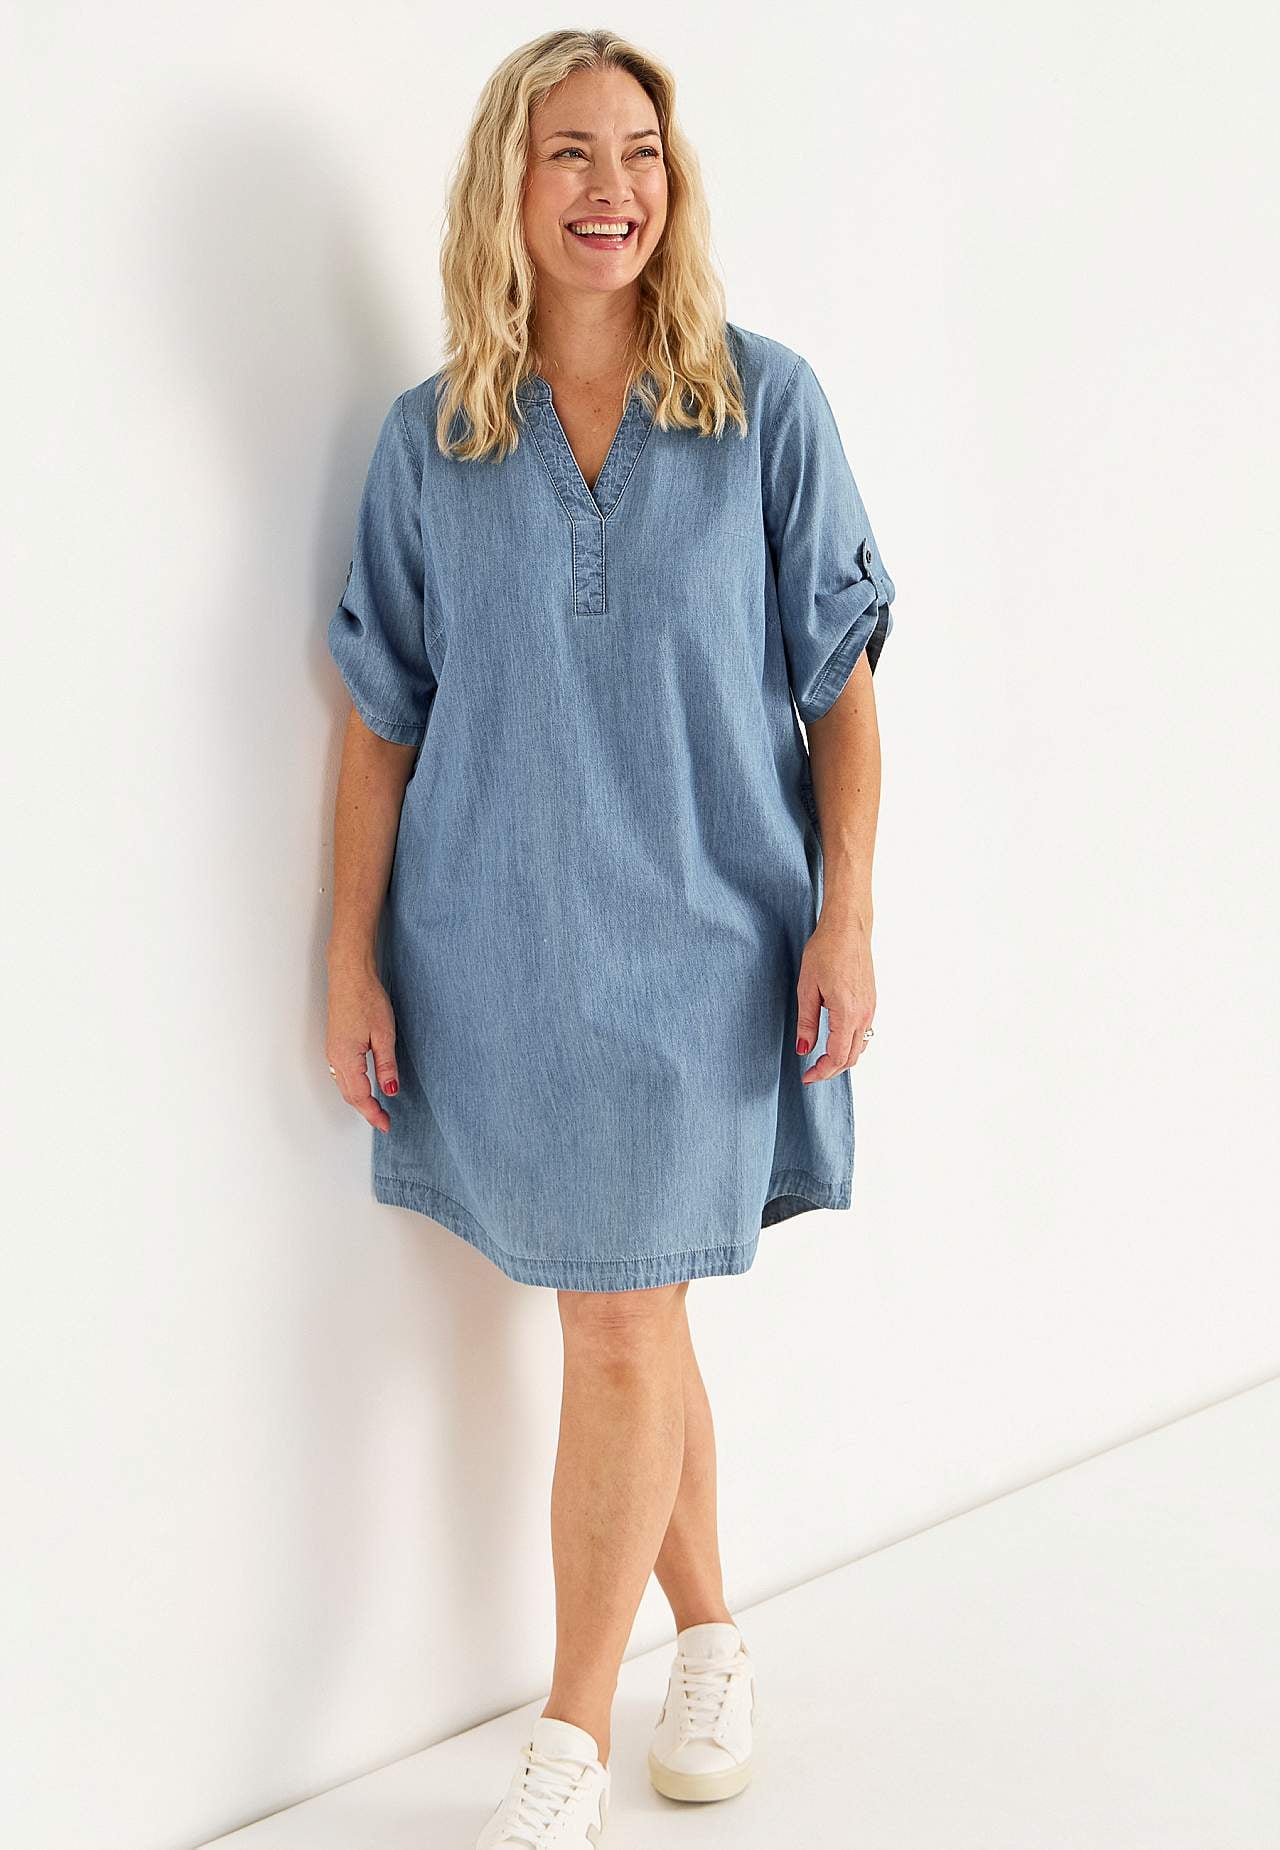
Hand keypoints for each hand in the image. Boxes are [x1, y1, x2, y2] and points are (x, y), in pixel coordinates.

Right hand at [325, 956, 400, 1132]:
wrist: (350, 975)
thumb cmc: (366, 999)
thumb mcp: (384, 1035)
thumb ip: (386, 1065)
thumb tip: (390, 1090)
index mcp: (346, 1058)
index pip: (360, 1096)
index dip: (373, 1114)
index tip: (386, 1125)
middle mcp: (334, 1058)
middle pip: (349, 1095)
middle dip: (366, 1111)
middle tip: (384, 1121)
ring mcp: (332, 1051)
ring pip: (343, 1086)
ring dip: (359, 1100)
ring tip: (376, 1109)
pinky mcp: (335, 1044)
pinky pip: (341, 1074)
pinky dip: (353, 1087)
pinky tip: (364, 1086)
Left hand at [795, 914, 875, 1082]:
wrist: (847, 929)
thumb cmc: (826, 952)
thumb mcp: (807, 988)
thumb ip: (807, 1023)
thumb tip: (803, 1049)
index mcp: (847, 1013)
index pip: (838, 1057)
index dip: (822, 1072)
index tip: (806, 1076)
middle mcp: (864, 1014)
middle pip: (851, 1057)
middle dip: (831, 1070)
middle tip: (811, 1073)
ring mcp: (870, 1008)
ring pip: (860, 1047)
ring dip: (842, 1059)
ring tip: (822, 1060)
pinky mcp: (871, 1001)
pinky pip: (865, 1033)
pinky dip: (851, 1045)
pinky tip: (836, 1041)